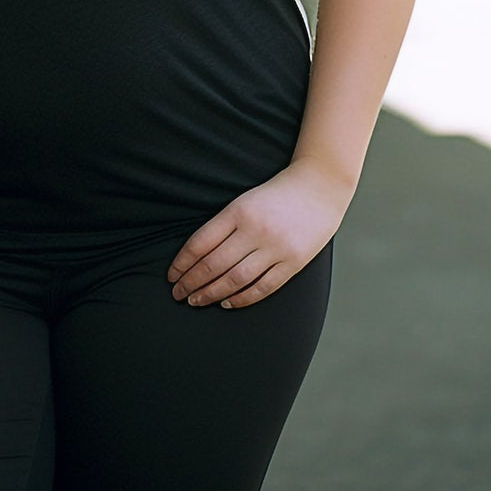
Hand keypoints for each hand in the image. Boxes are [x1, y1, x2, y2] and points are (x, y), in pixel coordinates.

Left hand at [167, 158, 355, 309]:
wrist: (319, 187)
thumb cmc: (275, 194)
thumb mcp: (243, 200)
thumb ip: (222, 225)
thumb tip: (195, 257)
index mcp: (238, 211)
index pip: (201, 243)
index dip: (182, 263)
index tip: (171, 275)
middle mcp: (255, 230)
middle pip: (214, 264)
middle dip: (192, 282)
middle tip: (177, 294)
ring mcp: (276, 248)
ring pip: (235, 280)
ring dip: (211, 294)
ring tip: (196, 301)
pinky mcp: (293, 262)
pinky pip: (263, 287)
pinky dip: (242, 299)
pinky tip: (226, 303)